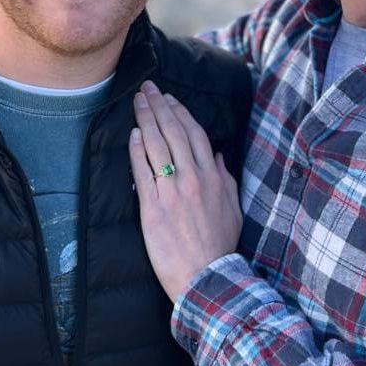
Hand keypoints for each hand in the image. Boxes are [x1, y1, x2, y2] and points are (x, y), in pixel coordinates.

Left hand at [129, 80, 241, 302]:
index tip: (170, 98)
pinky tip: (132, 134)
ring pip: (157, 145)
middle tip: (147, 88)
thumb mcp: (233, 209)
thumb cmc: (220, 246)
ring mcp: (172, 192)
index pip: (195, 134)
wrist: (207, 277)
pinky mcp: (154, 208)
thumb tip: (220, 156)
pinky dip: (136, 150)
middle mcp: (193, 178)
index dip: (180, 112)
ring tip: (137, 102)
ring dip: (145, 119)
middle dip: (159, 106)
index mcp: (214, 177)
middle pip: (173, 132)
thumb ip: (226, 180)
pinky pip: (142, 171)